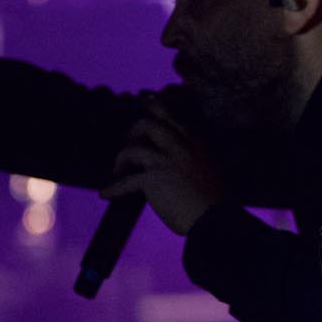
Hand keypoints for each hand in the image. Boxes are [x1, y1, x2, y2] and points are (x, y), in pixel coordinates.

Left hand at [99, 95, 226, 234]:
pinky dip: (113, 188)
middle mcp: (181, 147)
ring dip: (121, 159)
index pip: (172, 117)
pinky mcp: (153, 179)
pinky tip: (104, 194)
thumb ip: (197, 160)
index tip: (144, 100)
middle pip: (148, 124)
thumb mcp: (213, 171)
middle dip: (132, 132)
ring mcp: (166, 161)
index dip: (156, 107)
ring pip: (133, 148)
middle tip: (127, 143)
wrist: (216, 221)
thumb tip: (179, 163)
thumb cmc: (216, 204)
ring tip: (118, 171)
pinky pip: (126, 181)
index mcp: (197, 144)